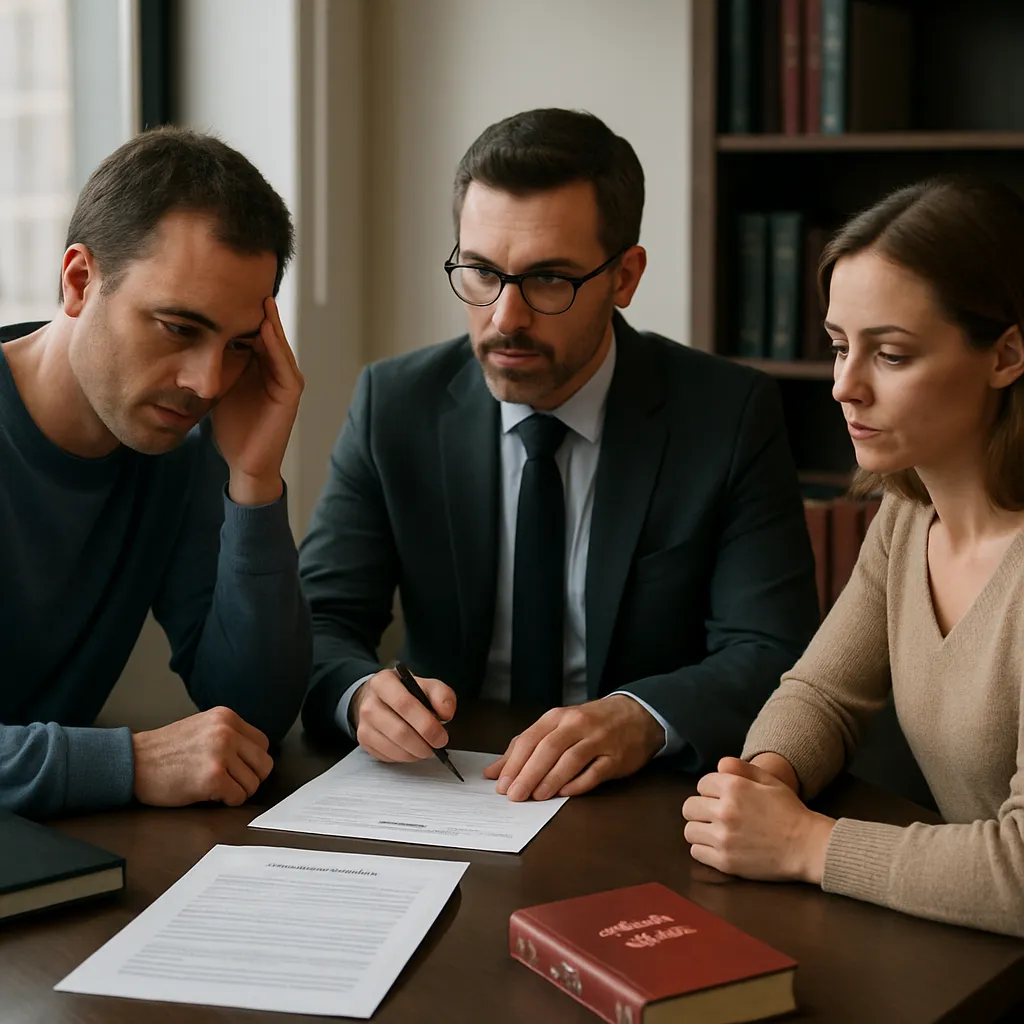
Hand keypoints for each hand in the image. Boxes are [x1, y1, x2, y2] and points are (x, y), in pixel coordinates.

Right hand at [131, 706, 273, 807]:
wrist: (133, 761)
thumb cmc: (164, 750)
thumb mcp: (203, 727)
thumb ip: (229, 734)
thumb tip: (253, 756)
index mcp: (227, 717)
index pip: (262, 743)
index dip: (252, 761)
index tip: (238, 769)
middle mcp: (227, 731)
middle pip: (264, 764)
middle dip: (250, 778)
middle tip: (231, 783)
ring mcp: (221, 753)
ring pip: (253, 783)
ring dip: (237, 791)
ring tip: (216, 788)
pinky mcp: (212, 777)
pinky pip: (238, 797)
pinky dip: (227, 802)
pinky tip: (209, 795)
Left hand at [211, 296, 303, 505]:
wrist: (242, 462)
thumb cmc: (229, 428)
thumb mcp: (215, 387)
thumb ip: (210, 363)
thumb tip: (181, 337)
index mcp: (257, 364)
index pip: (249, 329)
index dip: (237, 308)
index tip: (221, 283)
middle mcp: (274, 367)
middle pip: (264, 330)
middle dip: (254, 306)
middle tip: (243, 277)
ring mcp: (286, 379)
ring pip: (275, 341)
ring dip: (267, 319)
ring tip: (258, 295)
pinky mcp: (290, 392)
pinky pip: (284, 362)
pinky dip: (275, 343)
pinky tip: (263, 325)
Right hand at [350, 668, 456, 762]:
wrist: (380, 698)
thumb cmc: (404, 692)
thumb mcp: (425, 685)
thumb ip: (441, 694)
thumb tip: (446, 713)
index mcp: (384, 682)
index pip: (405, 704)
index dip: (426, 724)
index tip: (441, 735)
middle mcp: (369, 703)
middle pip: (400, 731)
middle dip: (423, 744)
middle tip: (437, 745)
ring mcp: (364, 724)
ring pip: (394, 748)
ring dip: (416, 753)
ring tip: (426, 747)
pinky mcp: (364, 741)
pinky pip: (388, 757)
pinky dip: (405, 757)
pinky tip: (412, 748)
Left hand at [483, 695, 664, 800]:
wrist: (636, 714)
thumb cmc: (591, 723)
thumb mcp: (557, 727)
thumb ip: (526, 747)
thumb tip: (494, 771)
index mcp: (558, 717)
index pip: (530, 739)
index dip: (514, 762)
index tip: (501, 783)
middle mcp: (577, 724)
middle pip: (548, 749)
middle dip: (528, 773)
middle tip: (514, 795)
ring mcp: (598, 740)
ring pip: (571, 759)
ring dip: (551, 779)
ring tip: (536, 796)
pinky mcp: (616, 757)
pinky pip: (595, 771)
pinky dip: (579, 783)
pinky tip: (565, 793)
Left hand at [681, 757, 834, 882]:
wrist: (807, 846)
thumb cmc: (789, 811)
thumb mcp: (769, 781)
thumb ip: (741, 768)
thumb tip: (719, 765)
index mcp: (734, 787)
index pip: (702, 784)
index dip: (712, 790)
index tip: (723, 798)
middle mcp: (724, 811)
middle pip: (689, 807)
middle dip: (701, 809)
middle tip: (716, 815)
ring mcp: (723, 838)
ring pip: (690, 830)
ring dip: (700, 829)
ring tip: (716, 831)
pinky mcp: (725, 861)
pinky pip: (697, 852)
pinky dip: (704, 849)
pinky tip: (720, 846)